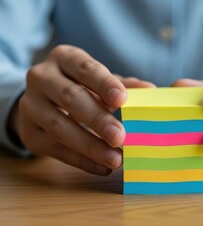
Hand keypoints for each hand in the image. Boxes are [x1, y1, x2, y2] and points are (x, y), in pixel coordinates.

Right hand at [11, 45, 154, 174]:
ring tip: (115, 159)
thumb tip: (150, 90)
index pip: (84, 68)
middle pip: (70, 97)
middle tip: (120, 136)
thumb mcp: (99, 81)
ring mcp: (31, 106)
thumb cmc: (80, 87)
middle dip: (97, 119)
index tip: (122, 99)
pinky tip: (102, 167)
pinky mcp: (29, 132)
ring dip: (90, 145)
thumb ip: (124, 86)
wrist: (44, 101)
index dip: (103, 83)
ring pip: (60, 126)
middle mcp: (42, 78)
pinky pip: (55, 149)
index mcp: (64, 58)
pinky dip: (81, 160)